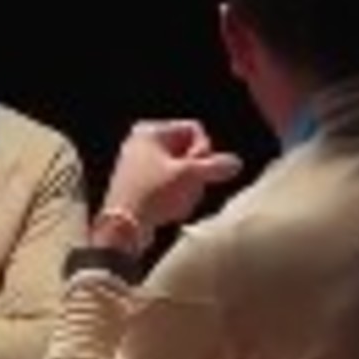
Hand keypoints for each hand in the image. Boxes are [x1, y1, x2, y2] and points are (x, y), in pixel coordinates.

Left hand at [100, 120, 243, 235]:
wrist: (122, 228)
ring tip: (178, 204)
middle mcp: (143, 143)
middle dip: (196, 174)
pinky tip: (171, 211)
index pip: (194, 130)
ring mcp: (141, 165)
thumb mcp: (188, 176)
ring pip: (183, 173)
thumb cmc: (152, 194)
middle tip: (188, 190)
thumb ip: (216, 166)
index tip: (196, 172)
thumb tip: (236, 163)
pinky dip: (176, 198)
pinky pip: (171, 187)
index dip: (203, 152)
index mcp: (151, 131)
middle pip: (190, 152)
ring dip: (188, 189)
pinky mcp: (141, 187)